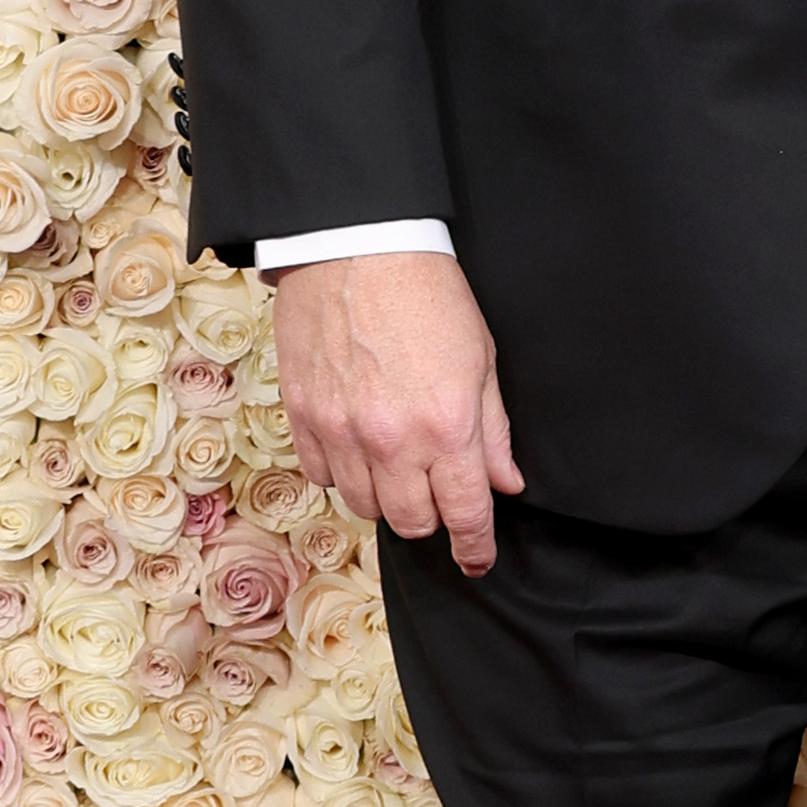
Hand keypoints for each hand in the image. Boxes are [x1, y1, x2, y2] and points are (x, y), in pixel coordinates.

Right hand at [273, 250, 521, 571]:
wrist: (356, 247)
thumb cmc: (427, 295)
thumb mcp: (482, 360)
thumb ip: (493, 431)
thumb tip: (504, 482)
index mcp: (446, 427)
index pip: (464, 514)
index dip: (475, 546)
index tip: (477, 559)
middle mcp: (391, 441)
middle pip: (411, 523)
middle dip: (431, 517)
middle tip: (438, 491)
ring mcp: (340, 432)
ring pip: (364, 506)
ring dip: (386, 496)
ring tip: (397, 463)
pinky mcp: (302, 417)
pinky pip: (323, 476)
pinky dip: (344, 473)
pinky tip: (358, 445)